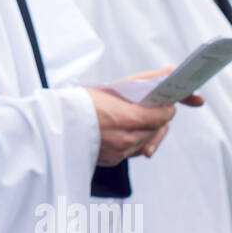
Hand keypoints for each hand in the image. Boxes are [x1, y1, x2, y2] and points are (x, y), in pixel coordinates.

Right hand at [86, 67, 201, 165]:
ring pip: (146, 142)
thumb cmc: (84, 101)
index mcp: (130, 118)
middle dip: (157, 120)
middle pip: (157, 130)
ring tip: (131, 119)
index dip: (166, 108)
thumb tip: (173, 72)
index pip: (164, 116)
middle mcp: (128, 139)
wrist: (57, 123)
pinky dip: (131, 142)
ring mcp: (120, 152)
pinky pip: (131, 152)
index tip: (163, 102)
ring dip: (145, 131)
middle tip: (149, 109)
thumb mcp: (117, 86)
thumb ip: (148, 80)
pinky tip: (120, 131)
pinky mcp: (113, 160)